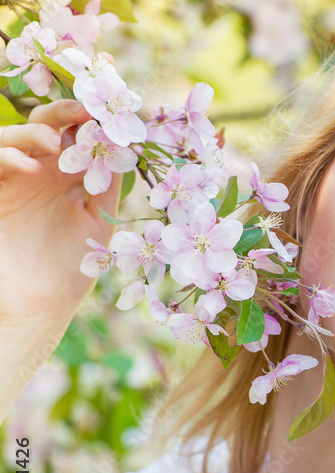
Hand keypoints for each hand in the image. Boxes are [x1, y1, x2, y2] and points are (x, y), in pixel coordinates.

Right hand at [0, 97, 125, 326]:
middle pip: (45, 126)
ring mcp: (12, 182)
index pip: (77, 135)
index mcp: (70, 178)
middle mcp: (40, 174)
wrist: (35, 307)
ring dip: (35, 131)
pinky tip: (29, 165)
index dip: (89, 116)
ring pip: (15, 137)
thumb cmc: (69, 270)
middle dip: (62, 110)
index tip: (109, 104)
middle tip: (83, 111)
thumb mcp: (97, 223)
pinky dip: (9, 155)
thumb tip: (124, 145)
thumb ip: (105, 186)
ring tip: (56, 143)